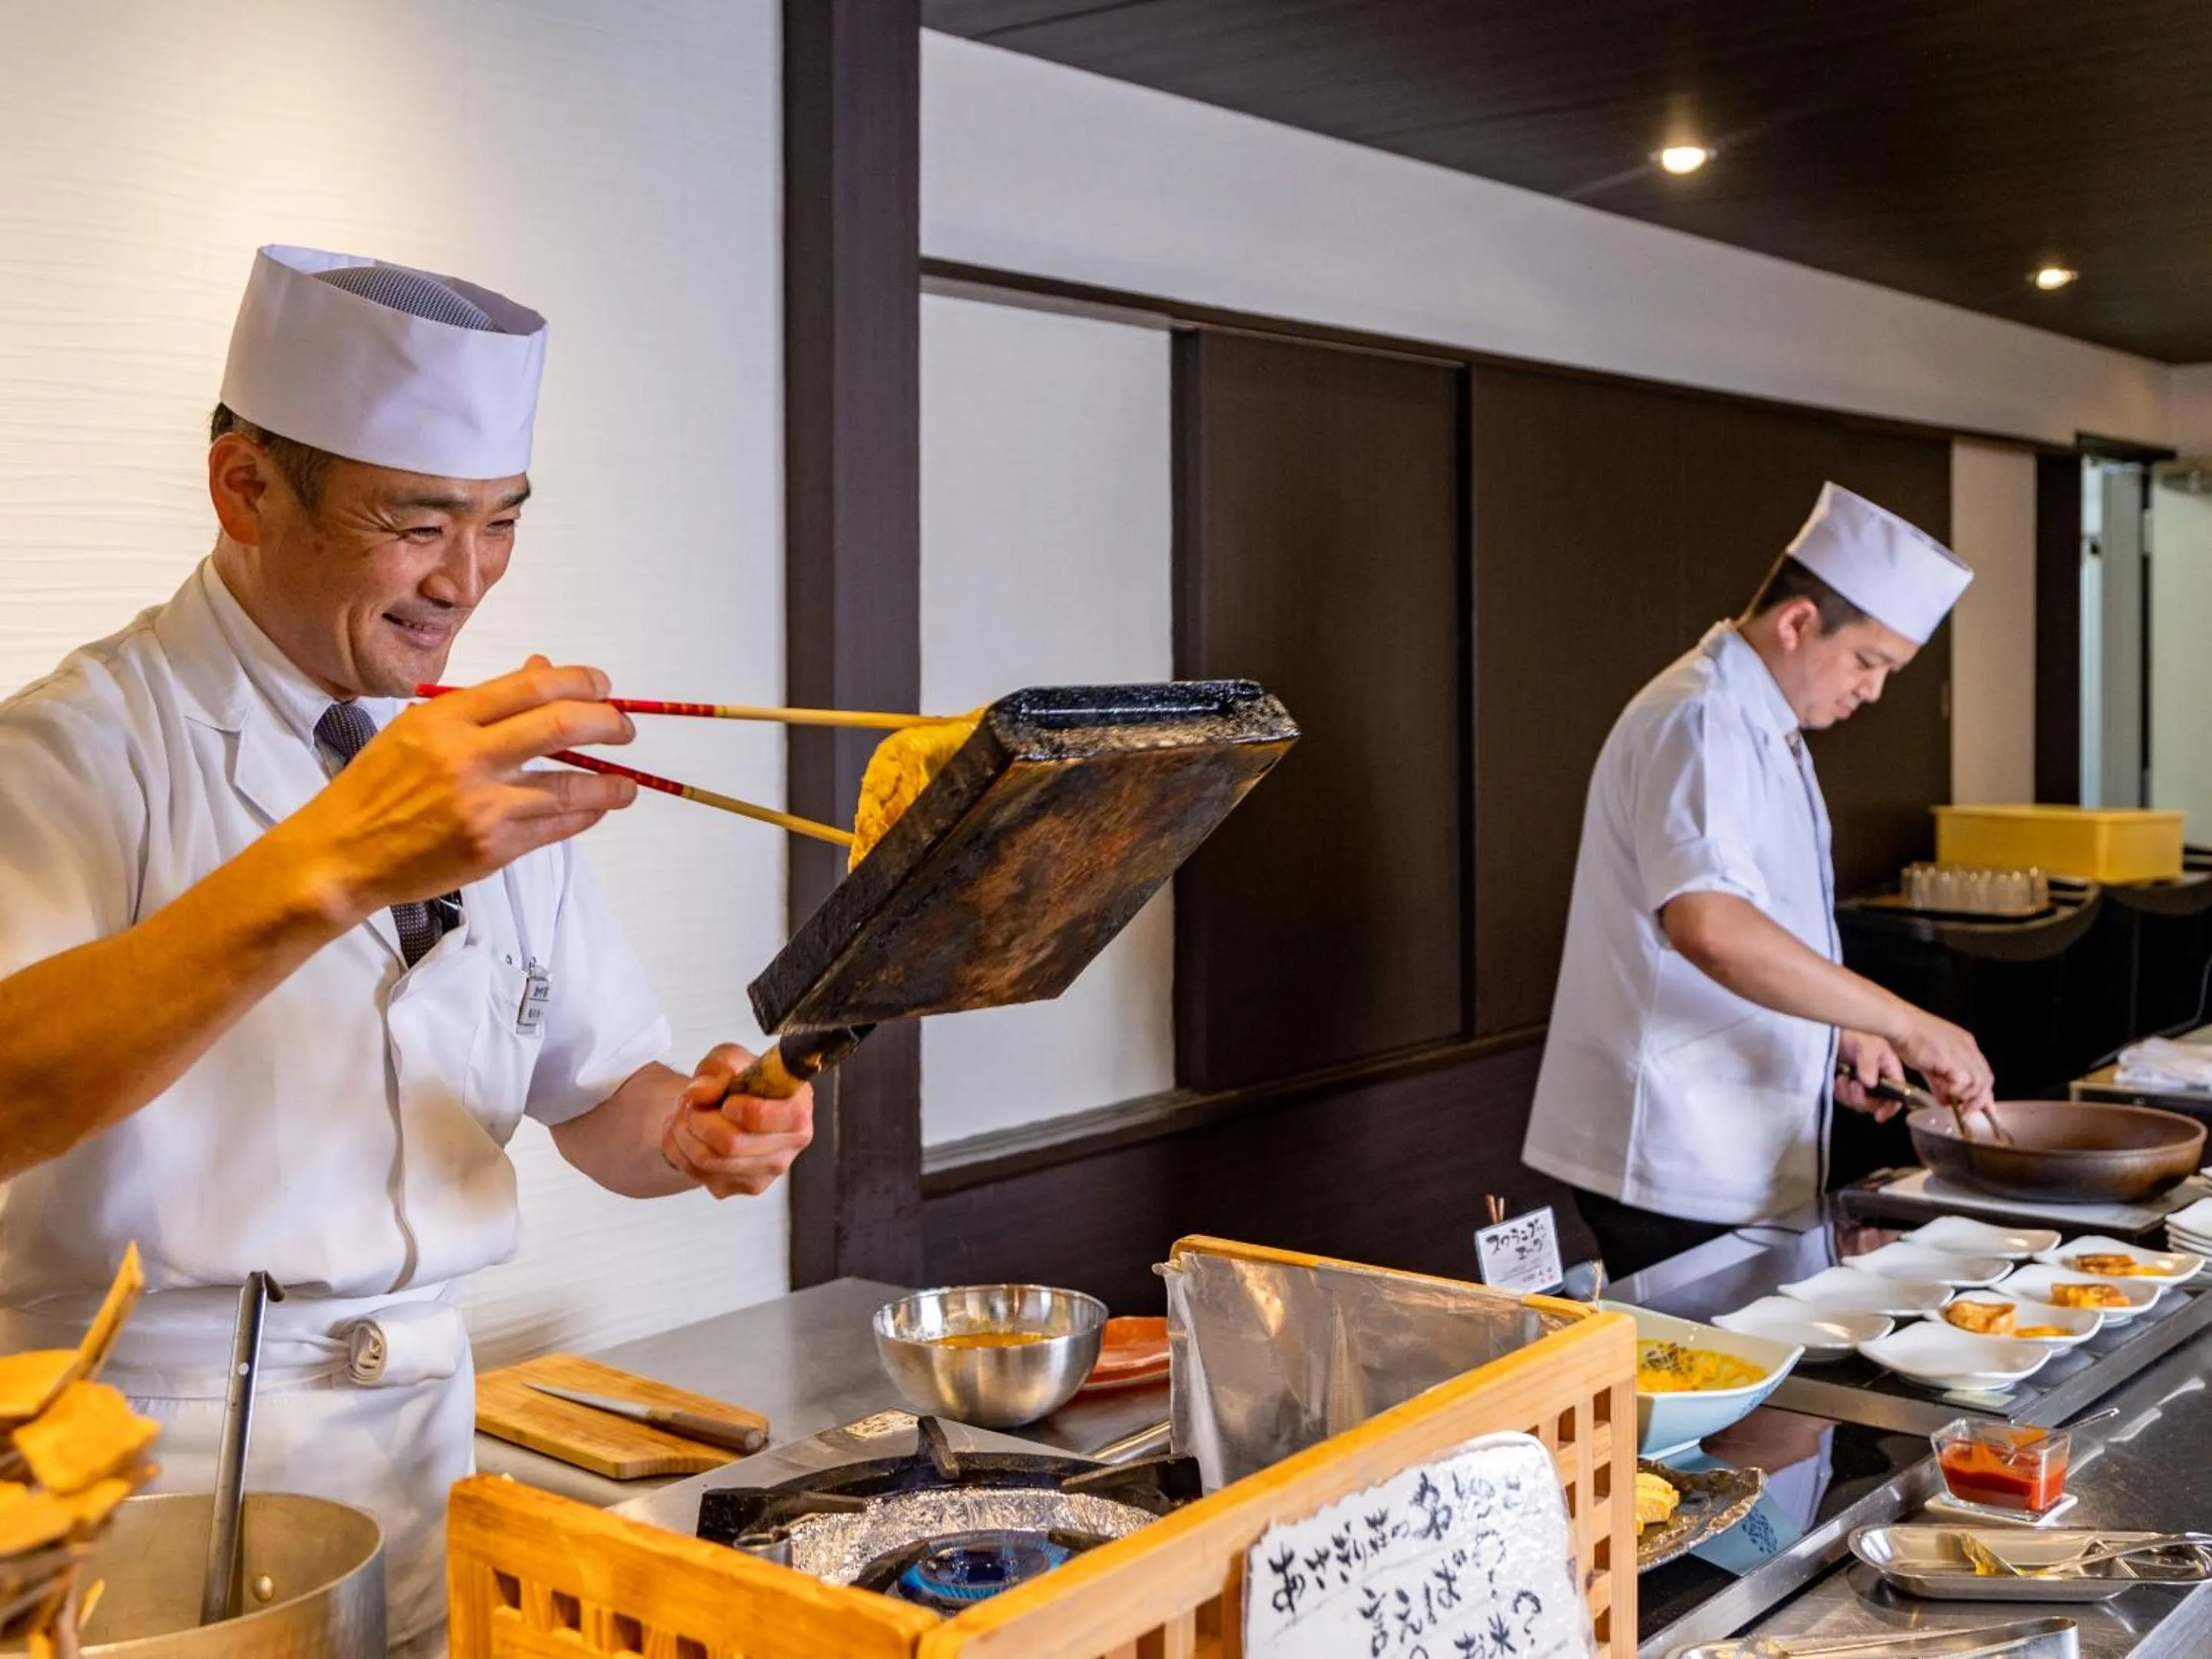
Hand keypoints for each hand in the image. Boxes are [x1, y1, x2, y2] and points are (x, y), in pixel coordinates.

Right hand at [271, 656, 636, 919]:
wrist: (340, 853)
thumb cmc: (376, 789)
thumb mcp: (417, 730)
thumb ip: (483, 704)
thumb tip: (541, 670)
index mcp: (445, 719)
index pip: (531, 686)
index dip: (579, 681)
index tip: (602, 686)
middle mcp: (465, 757)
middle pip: (560, 725)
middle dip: (607, 723)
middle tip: (623, 727)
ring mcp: (481, 805)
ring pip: (570, 785)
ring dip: (610, 783)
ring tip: (625, 783)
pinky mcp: (491, 848)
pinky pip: (556, 827)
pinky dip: (585, 814)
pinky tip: (596, 807)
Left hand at [660, 1044, 815, 1198]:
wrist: (729, 1105)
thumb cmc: (737, 1080)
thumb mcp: (727, 1059)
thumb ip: (715, 1070)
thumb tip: (699, 1094)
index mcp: (798, 1107)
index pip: (770, 1120)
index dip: (741, 1110)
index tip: (727, 1101)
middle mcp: (791, 1143)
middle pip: (731, 1144)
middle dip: (698, 1119)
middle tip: (690, 1103)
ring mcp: (769, 1170)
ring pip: (708, 1160)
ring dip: (683, 1133)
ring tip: (684, 1114)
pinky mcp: (744, 1186)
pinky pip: (699, 1174)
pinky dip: (681, 1152)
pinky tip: (688, 1134)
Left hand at [1835, 1029, 1907, 1119]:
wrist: (1836, 1029)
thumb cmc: (1858, 1033)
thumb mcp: (1867, 1045)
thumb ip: (1869, 1064)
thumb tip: (1869, 1084)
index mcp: (1891, 1072)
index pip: (1897, 1097)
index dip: (1890, 1109)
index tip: (1878, 1116)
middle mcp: (1879, 1081)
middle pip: (1876, 1104)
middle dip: (1863, 1100)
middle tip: (1852, 1085)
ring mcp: (1862, 1083)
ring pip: (1859, 1103)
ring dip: (1850, 1096)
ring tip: (1843, 1079)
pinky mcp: (1847, 1084)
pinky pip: (1845, 1098)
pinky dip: (1840, 1093)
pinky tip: (1837, 1080)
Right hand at [1891, 1010, 1996, 1113]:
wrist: (1900, 1024)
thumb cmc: (1908, 1037)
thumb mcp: (1928, 1062)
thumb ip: (1939, 1081)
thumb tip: (1944, 1099)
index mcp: (1965, 1044)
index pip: (1983, 1071)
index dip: (1984, 1091)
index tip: (1984, 1106)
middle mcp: (1968, 1048)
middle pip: (1986, 1079)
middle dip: (1980, 1099)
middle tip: (1967, 1110)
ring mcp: (1963, 1053)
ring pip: (1979, 1083)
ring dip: (1966, 1096)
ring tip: (1951, 1102)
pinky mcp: (1954, 1060)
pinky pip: (1964, 1083)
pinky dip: (1955, 1091)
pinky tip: (1942, 1092)